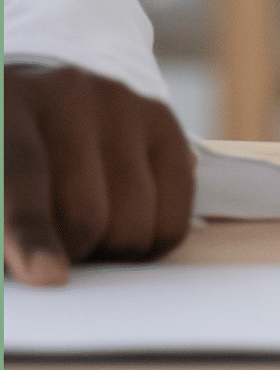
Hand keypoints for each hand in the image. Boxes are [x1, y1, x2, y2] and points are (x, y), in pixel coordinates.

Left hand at [4, 64, 194, 282]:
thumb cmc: (3, 154)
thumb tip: (37, 270)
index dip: (32, 230)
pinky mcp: (161, 119)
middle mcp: (68, 93)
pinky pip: (173, 216)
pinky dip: (149, 244)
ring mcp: (122, 103)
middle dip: (70, 255)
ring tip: (84, 233)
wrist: (40, 95)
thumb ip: (5, 217)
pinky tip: (122, 228)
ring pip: (133, 224)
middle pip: (85, 216)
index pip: (21, 172)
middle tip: (53, 250)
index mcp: (7, 106)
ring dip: (107, 251)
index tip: (46, 275)